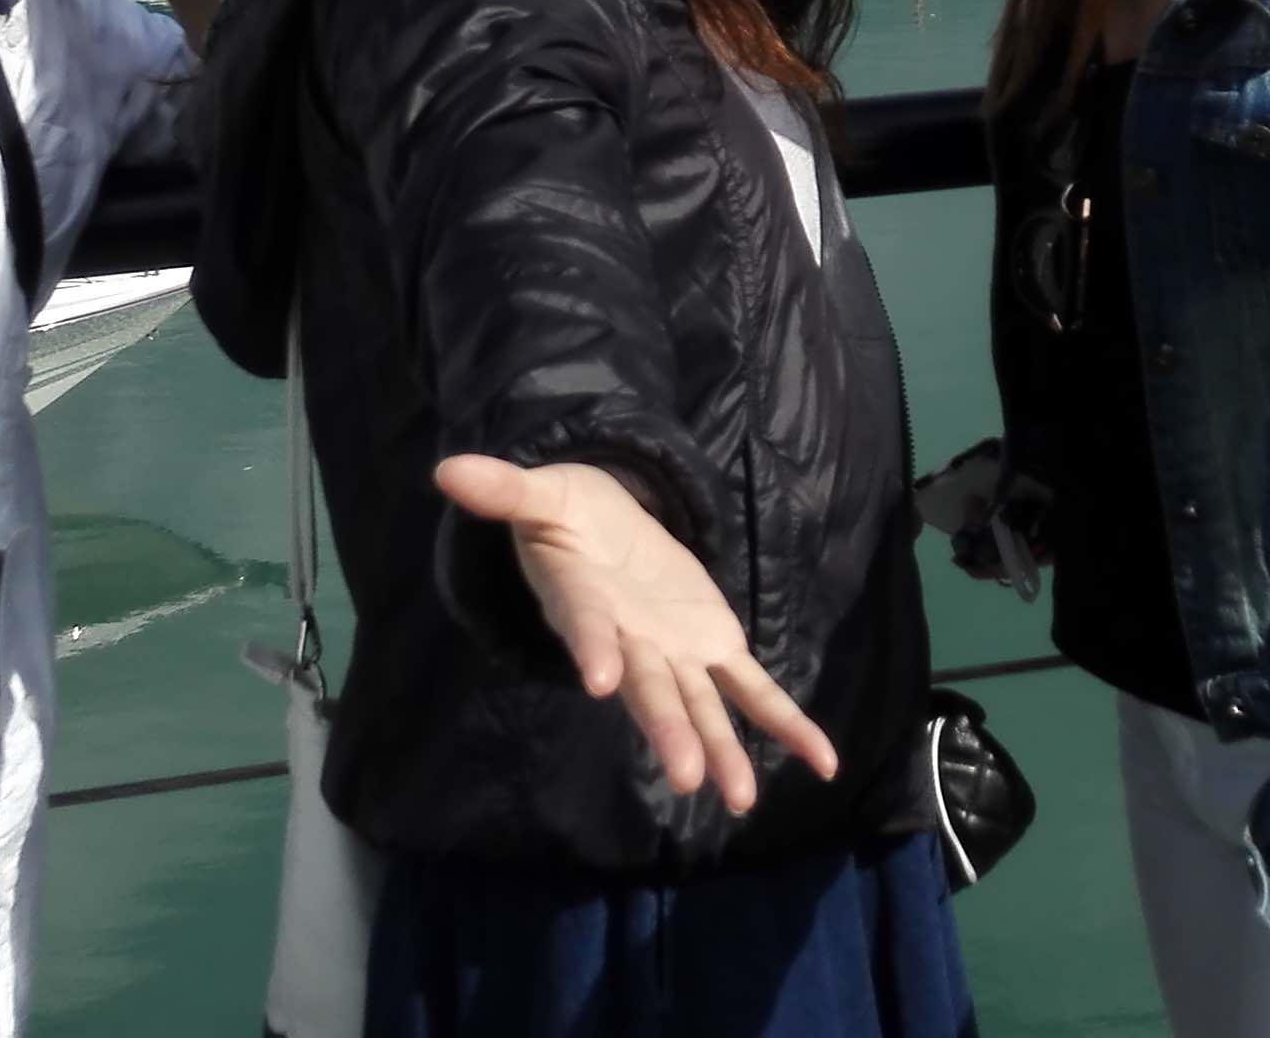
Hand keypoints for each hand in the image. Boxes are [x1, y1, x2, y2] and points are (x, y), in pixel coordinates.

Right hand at [433, 453, 839, 812]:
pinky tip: (824, 761)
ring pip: (701, 706)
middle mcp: (631, 644)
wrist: (603, 529)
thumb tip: (445, 471)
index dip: (594, 649)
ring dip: (724, 750)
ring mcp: (675, 652)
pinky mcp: (715, 646)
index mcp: (586, 605)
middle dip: (669, 730)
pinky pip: (755, 691)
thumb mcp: (540, 497)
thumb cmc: (567, 518)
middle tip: (688, 777)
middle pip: (650, 689)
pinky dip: (788, 723)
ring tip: (741, 799)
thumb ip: (504, 491)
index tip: (599, 681)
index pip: (588, 629)